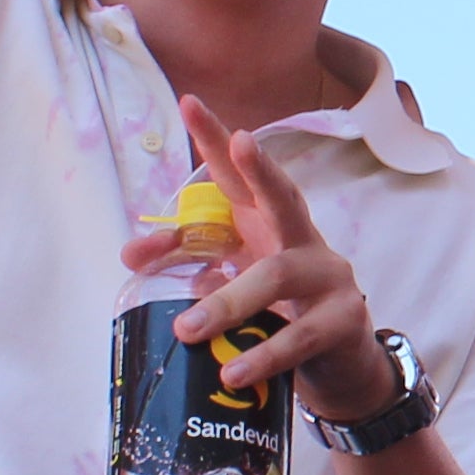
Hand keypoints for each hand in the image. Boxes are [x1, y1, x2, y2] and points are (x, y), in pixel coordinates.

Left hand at [127, 94, 409, 428]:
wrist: (341, 365)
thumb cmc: (280, 311)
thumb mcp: (232, 283)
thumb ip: (186, 263)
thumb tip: (131, 255)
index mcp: (269, 225)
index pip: (239, 176)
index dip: (216, 139)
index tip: (190, 101)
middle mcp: (303, 239)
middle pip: (283, 196)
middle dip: (260, 168)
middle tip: (239, 141)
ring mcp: (329, 277)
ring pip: (277, 275)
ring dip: (228, 302)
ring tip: (188, 330)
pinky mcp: (343, 320)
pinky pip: (299, 335)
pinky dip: (263, 354)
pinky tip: (234, 373)